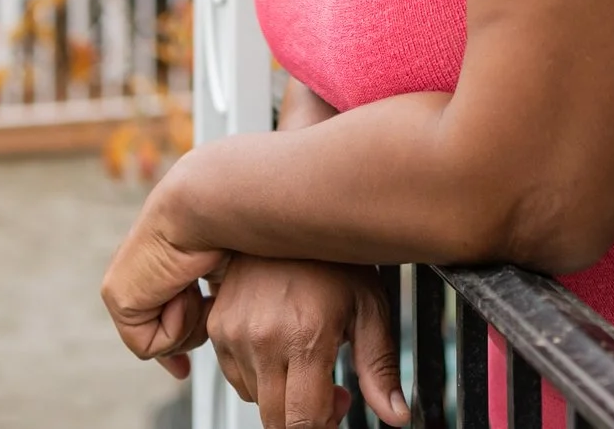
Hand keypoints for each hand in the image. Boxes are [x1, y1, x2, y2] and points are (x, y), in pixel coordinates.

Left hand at [101, 186, 226, 373]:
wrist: (210, 209)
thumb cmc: (232, 230)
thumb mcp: (229, 278)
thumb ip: (218, 307)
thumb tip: (224, 330)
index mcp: (163, 263)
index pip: (159, 315)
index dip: (175, 343)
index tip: (181, 371)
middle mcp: (140, 273)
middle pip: (155, 335)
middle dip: (176, 350)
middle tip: (191, 346)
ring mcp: (126, 286)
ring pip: (162, 341)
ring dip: (190, 323)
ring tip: (195, 288)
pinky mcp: (118, 297)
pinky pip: (152, 345)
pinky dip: (177, 325)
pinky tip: (182, 291)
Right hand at [210, 257, 405, 428]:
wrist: (288, 207)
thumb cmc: (334, 254)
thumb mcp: (369, 307)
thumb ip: (380, 367)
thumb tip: (396, 414)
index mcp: (303, 336)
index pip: (303, 421)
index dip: (324, 427)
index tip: (338, 411)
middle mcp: (262, 337)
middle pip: (276, 419)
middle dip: (306, 417)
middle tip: (332, 390)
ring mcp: (234, 331)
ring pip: (255, 399)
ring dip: (282, 395)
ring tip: (308, 361)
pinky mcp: (217, 325)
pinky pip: (235, 375)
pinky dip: (259, 374)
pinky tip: (282, 346)